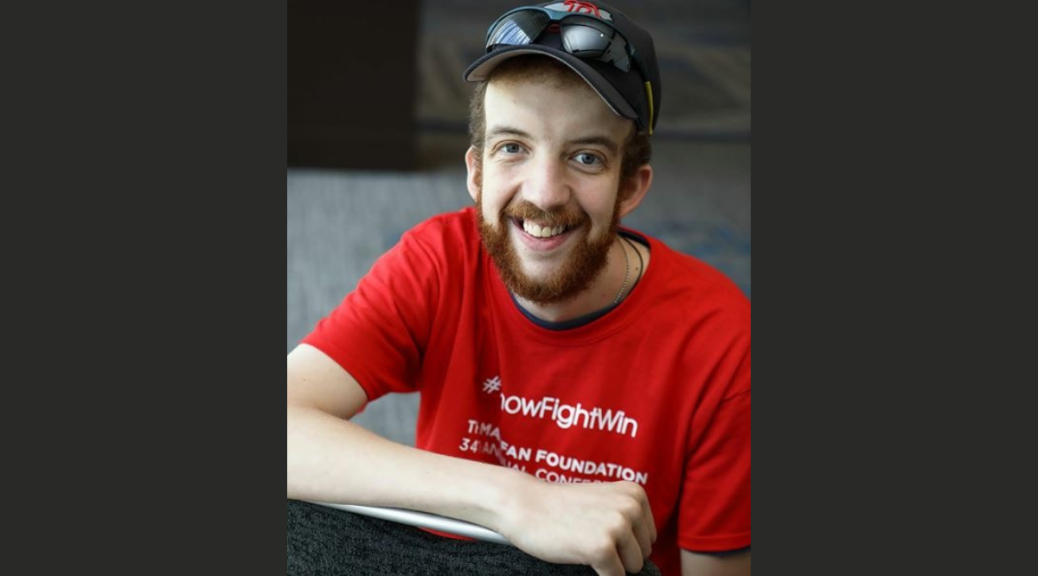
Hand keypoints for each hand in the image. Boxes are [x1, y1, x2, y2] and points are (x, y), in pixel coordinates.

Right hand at [497, 480, 656, 575]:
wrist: (524, 504)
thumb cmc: (561, 506)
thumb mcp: (604, 500)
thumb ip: (628, 517)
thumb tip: (647, 554)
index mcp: (635, 493)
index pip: (648, 537)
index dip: (624, 542)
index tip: (599, 529)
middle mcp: (631, 507)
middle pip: (643, 553)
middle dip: (619, 554)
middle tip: (587, 536)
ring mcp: (617, 526)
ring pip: (633, 568)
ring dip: (609, 563)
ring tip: (583, 542)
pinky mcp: (602, 548)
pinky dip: (600, 575)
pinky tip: (579, 555)